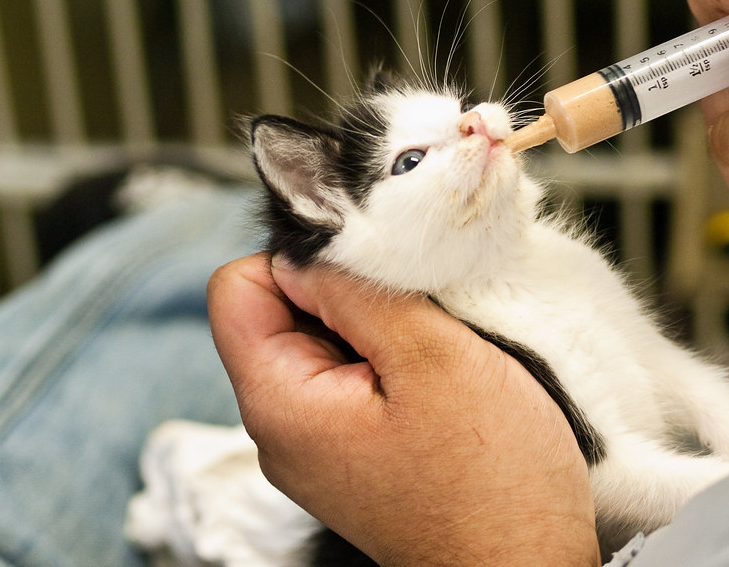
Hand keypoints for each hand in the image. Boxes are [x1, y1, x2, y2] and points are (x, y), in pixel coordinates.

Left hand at [208, 253, 599, 566]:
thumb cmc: (490, 480)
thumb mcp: (431, 358)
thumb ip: (358, 291)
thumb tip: (305, 248)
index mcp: (278, 402)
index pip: (238, 285)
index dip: (298, 258)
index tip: (366, 269)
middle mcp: (281, 428)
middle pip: (277, 311)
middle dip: (343, 291)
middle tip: (415, 309)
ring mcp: (314, 444)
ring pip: (319, 340)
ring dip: (372, 324)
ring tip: (432, 347)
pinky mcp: (349, 451)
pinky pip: (347, 376)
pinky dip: (386, 357)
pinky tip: (434, 374)